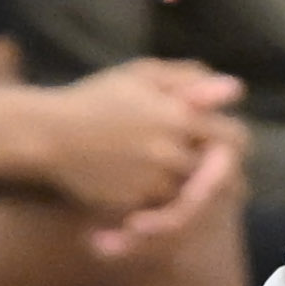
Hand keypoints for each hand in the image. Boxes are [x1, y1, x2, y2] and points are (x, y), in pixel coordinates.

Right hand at [24, 59, 248, 232]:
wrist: (48, 134)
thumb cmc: (95, 98)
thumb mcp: (141, 75)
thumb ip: (190, 80)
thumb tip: (236, 90)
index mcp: (179, 116)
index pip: (235, 137)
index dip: (230, 139)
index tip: (218, 139)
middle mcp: (171, 152)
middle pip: (217, 171)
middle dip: (212, 166)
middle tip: (199, 162)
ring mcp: (151, 182)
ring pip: (191, 193)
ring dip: (188, 185)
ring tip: (167, 172)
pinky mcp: (133, 204)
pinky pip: (162, 210)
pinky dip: (160, 202)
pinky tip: (146, 185)